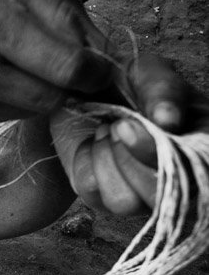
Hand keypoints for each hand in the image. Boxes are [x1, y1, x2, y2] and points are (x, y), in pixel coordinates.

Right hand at [0, 0, 112, 126]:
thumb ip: (61, 16)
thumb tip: (102, 53)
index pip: (66, 68)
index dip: (95, 72)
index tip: (101, 67)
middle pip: (52, 98)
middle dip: (68, 85)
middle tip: (64, 66)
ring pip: (29, 112)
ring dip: (36, 92)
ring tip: (14, 62)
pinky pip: (1, 117)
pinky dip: (9, 99)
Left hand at [51, 55, 208, 214]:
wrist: (78, 88)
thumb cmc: (123, 79)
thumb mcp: (147, 71)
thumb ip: (162, 89)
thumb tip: (168, 120)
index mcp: (199, 145)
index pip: (198, 171)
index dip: (160, 155)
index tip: (128, 126)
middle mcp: (173, 177)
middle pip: (159, 197)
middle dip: (130, 158)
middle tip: (117, 124)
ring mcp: (137, 192)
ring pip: (124, 203)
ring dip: (107, 158)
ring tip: (107, 129)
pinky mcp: (102, 196)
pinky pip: (93, 192)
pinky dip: (86, 162)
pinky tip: (92, 143)